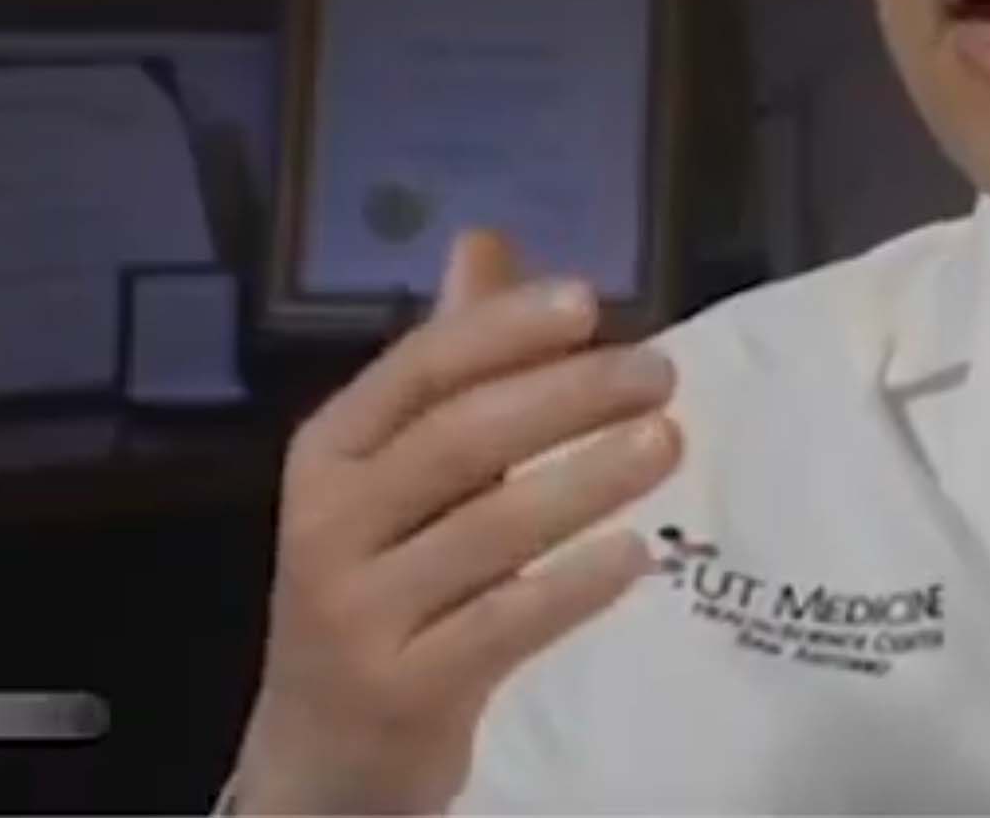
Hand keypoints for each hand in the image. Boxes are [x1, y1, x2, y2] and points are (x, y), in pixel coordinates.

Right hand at [228, 229, 682, 814]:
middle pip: (459, 439)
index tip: (588, 302)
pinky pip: (505, 624)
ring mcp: (360, 610)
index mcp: (328, 452)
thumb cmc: (379, 584)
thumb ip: (446, 366)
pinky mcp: (404, 687)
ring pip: (491, 531)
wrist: (322, 747)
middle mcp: (330, 523)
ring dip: (588, 480)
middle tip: (660, 374)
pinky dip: (574, 585)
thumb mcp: (393, 475)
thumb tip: (485, 243)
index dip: (501, 330)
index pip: (418, 369)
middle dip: (567, 397)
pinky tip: (637, 554)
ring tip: (667, 444)